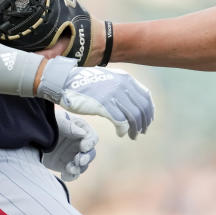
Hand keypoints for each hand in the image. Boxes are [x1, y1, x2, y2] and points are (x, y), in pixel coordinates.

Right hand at [37, 57, 154, 138]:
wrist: (66, 81)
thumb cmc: (86, 83)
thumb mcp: (109, 79)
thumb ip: (122, 87)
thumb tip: (133, 102)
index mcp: (125, 78)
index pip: (146, 96)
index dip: (149, 111)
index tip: (148, 121)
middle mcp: (122, 85)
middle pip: (141, 108)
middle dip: (143, 122)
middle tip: (141, 132)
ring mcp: (113, 94)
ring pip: (133, 116)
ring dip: (134, 128)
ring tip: (132, 135)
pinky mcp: (103, 105)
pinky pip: (120, 121)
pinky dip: (123, 130)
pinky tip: (120, 134)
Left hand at [42, 110, 97, 180]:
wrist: (36, 134)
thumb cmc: (49, 122)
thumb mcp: (58, 121)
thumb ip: (69, 126)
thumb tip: (82, 133)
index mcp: (82, 131)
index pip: (93, 138)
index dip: (90, 143)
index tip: (83, 146)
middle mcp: (81, 144)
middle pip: (91, 153)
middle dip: (87, 158)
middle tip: (79, 160)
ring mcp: (74, 156)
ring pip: (84, 165)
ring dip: (79, 168)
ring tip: (69, 168)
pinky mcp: (67, 165)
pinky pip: (73, 174)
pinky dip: (70, 176)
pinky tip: (64, 175)